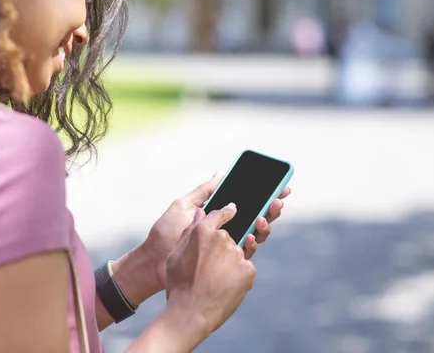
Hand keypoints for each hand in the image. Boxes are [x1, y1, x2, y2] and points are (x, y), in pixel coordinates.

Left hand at [143, 172, 291, 289]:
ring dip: (265, 223)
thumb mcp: (184, 205)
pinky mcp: (227, 260)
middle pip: (255, 215)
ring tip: (264, 216)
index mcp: (218, 213)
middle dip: (270, 207)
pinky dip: (253, 242)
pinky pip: (247, 251)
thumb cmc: (166, 232)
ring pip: (255, 233)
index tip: (279, 185)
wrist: (154, 261)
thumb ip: (204, 191)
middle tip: (279, 199)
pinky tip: (252, 235)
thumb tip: (222, 172)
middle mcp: (227, 227)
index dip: (263, 194)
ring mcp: (228, 244)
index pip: (245, 201)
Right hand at [165, 204, 255, 335]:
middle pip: (228, 239)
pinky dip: (238, 277)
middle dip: (221, 250)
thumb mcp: (176, 254)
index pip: (220, 214)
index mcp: (202, 231)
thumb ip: (190, 230)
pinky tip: (224, 288)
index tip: (232, 211)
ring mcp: (237, 254)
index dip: (226, 213)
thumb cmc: (179, 284)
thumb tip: (200, 212)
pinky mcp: (248, 270)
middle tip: (209, 270)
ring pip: (236, 255)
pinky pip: (245, 269)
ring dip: (229, 265)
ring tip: (214, 282)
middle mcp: (222, 238)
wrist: (190, 313)